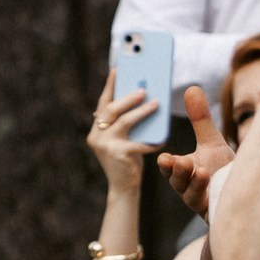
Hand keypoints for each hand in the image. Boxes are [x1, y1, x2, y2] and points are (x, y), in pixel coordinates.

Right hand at [87, 69, 158, 186]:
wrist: (124, 188)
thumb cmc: (128, 161)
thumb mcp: (124, 139)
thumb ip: (125, 123)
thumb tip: (141, 98)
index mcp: (97, 129)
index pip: (102, 103)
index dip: (110, 86)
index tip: (118, 70)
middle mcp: (97, 135)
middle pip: (111, 109)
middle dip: (127, 97)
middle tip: (143, 88)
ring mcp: (105, 145)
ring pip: (124, 122)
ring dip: (141, 111)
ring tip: (156, 103)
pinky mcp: (117, 155)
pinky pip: (138, 143)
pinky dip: (151, 140)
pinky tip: (163, 137)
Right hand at [154, 85, 233, 216]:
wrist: (245, 195)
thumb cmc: (223, 170)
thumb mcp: (212, 142)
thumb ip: (200, 119)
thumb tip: (191, 87)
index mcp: (183, 172)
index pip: (169, 168)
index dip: (167, 165)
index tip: (166, 158)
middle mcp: (188, 188)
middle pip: (177, 182)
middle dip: (178, 173)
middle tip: (181, 161)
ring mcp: (201, 203)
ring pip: (191, 196)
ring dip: (194, 183)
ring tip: (201, 171)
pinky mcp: (214, 214)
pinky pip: (208, 208)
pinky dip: (209, 196)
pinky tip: (214, 183)